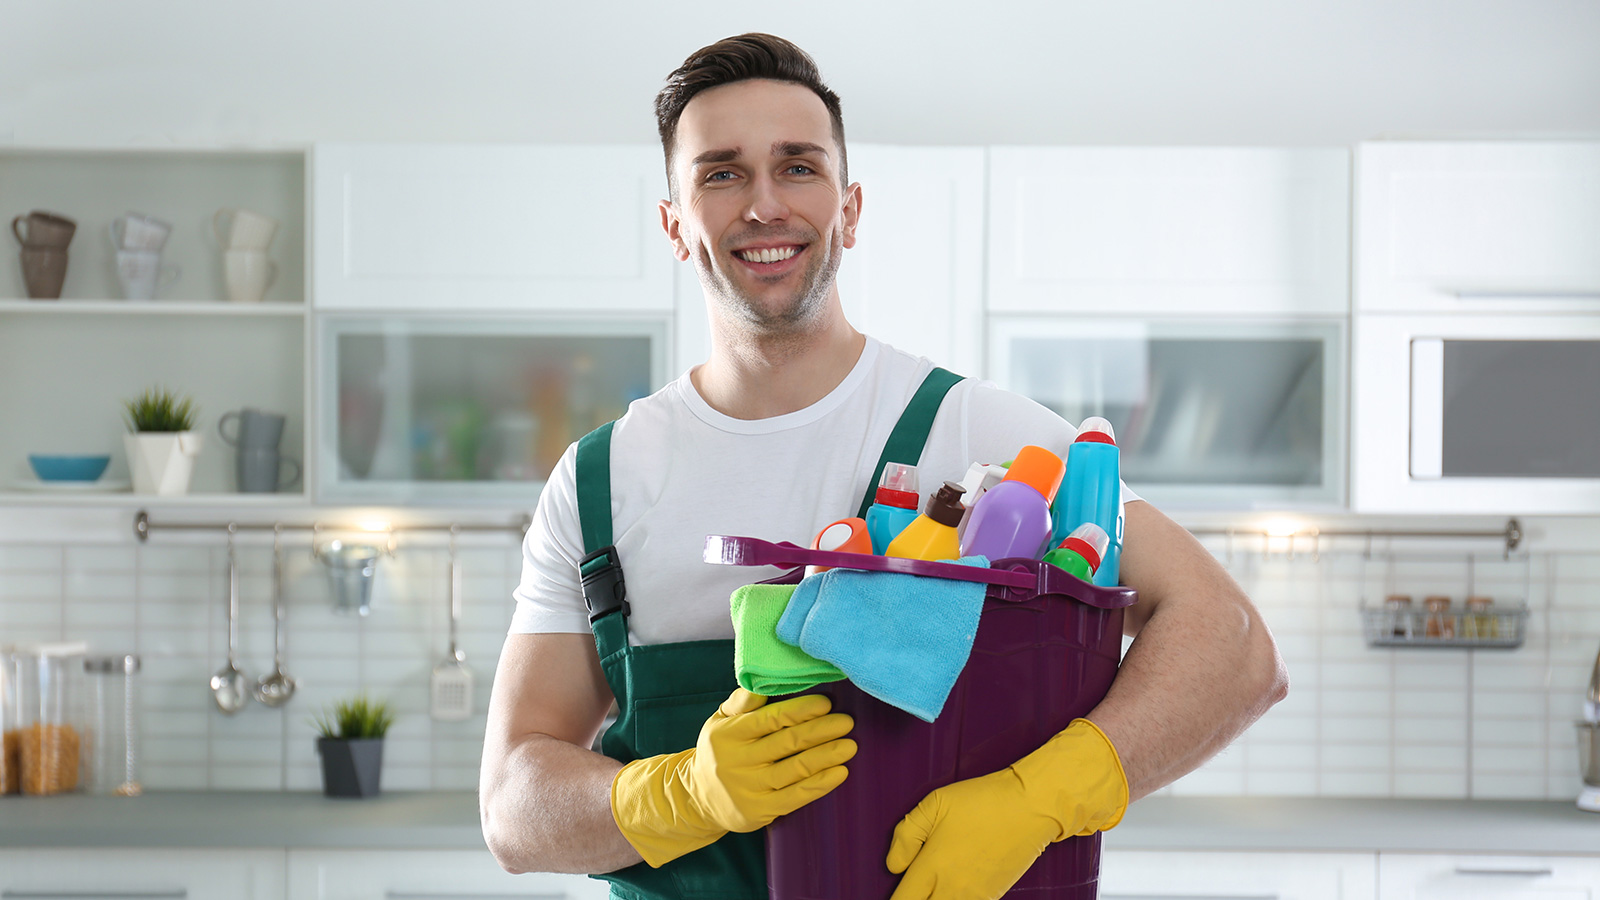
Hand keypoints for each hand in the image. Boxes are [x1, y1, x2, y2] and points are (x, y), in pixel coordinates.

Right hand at [612, 688, 854, 866]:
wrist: (698, 799)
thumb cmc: (720, 750)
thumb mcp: (721, 722)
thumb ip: (742, 702)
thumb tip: (762, 678)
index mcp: (729, 733)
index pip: (770, 719)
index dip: (800, 710)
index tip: (826, 703)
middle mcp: (738, 761)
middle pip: (787, 743)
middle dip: (820, 731)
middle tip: (847, 722)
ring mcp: (749, 788)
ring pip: (795, 769)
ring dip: (826, 756)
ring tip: (850, 745)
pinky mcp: (760, 811)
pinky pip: (796, 796)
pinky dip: (821, 784)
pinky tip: (840, 772)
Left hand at [886, 719, 1126, 899]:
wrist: (1031, 807)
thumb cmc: (984, 801)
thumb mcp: (936, 803)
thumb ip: (907, 834)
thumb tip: (894, 865)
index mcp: (933, 867)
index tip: (896, 893)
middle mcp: (952, 888)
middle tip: (914, 891)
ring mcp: (974, 896)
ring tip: (933, 889)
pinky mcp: (992, 896)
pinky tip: (951, 890)